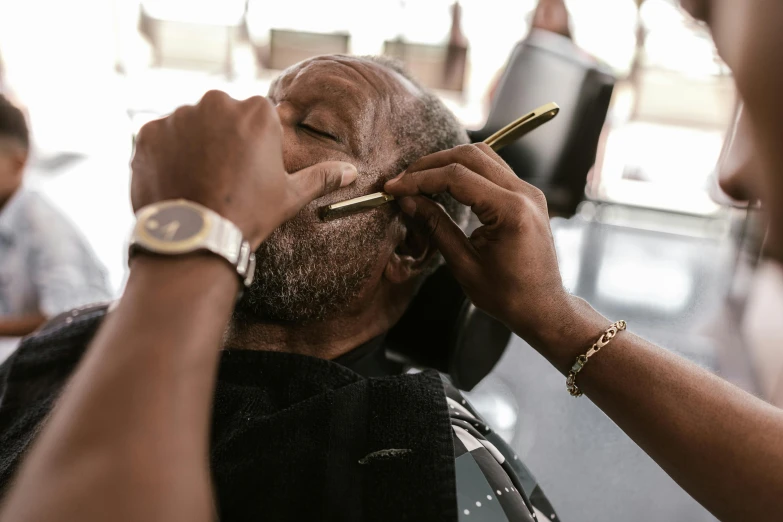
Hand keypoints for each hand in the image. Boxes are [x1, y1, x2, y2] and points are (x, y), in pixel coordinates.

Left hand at [131, 90, 356, 247]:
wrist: (196, 239)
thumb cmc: (249, 215)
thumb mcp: (290, 195)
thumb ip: (321, 176)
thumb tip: (351, 171)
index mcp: (256, 111)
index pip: (257, 120)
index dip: (255, 148)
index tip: (249, 173)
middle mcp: (216, 103)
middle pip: (222, 117)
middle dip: (223, 142)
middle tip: (223, 179)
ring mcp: (179, 116)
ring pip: (190, 126)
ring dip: (194, 147)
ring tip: (199, 183)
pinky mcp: (148, 133)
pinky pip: (161, 139)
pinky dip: (167, 157)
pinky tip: (177, 183)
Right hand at [384, 143, 572, 347]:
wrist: (542, 307)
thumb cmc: (507, 295)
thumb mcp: (464, 265)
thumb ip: (436, 227)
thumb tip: (409, 201)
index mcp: (511, 212)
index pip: (458, 177)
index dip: (420, 179)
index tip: (394, 188)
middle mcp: (524, 194)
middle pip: (470, 156)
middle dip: (430, 164)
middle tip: (402, 181)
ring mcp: (529, 191)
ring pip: (482, 156)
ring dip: (447, 163)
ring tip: (419, 180)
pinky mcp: (527, 195)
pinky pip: (492, 169)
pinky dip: (464, 171)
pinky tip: (443, 183)